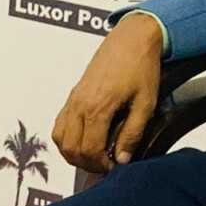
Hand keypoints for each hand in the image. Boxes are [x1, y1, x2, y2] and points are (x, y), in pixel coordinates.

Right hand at [51, 13, 163, 172]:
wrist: (133, 38)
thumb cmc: (142, 66)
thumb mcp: (146, 102)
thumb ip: (133, 132)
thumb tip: (122, 158)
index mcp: (98, 108)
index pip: (90, 150)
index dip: (101, 165)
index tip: (115, 166)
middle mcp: (80, 104)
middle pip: (71, 149)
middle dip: (87, 163)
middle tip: (106, 164)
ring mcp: (74, 99)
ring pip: (60, 139)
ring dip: (74, 153)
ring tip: (96, 155)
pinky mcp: (73, 93)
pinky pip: (60, 123)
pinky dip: (67, 138)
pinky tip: (86, 139)